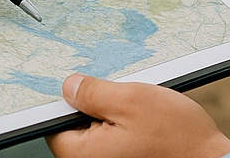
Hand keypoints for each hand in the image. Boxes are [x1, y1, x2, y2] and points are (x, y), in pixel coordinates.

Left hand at [47, 74, 229, 157]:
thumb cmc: (175, 135)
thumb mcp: (130, 99)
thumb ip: (93, 92)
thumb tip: (67, 87)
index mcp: (85, 155)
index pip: (55, 125)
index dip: (62, 99)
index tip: (73, 79)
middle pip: (76, 127)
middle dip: (90, 102)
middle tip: (112, 85)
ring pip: (97, 131)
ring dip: (109, 110)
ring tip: (132, 99)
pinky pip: (113, 138)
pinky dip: (121, 122)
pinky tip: (140, 111)